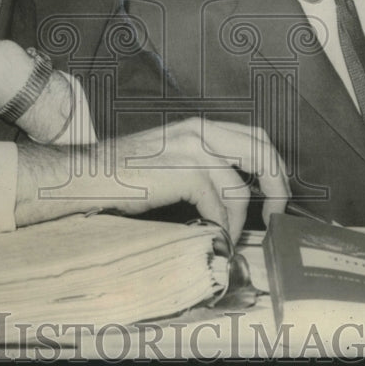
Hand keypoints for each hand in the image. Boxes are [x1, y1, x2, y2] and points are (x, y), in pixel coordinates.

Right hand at [15, 118, 289, 243]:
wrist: (87, 177)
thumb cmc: (123, 176)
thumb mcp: (170, 159)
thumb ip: (201, 166)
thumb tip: (234, 196)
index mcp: (199, 127)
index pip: (254, 136)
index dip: (272, 165)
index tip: (274, 194)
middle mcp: (201, 131)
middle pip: (261, 151)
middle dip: (276, 185)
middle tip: (276, 214)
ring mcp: (193, 150)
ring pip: (239, 187)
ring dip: (239, 221)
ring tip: (228, 238)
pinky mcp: (185, 173)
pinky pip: (219, 206)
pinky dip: (221, 228)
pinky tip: (211, 238)